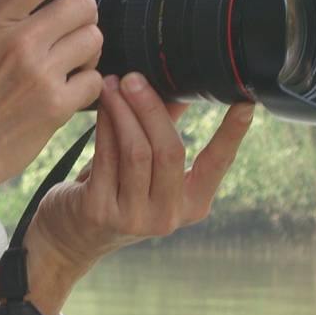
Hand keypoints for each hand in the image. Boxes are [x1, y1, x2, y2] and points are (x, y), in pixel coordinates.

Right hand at [0, 0, 103, 198]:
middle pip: (82, 3)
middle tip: (72, 23)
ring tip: (72, 57)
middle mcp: (19, 41)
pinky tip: (72, 87)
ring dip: (87, 46)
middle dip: (81, 10)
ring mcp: (41, 74)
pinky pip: (95, 80)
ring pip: (94, 39)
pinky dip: (89, 83)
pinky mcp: (57, 107)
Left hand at [21, 74, 255, 314]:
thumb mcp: (147, 167)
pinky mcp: (100, 211)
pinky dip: (106, 124)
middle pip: (170, 151)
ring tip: (114, 84)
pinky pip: (106, 156)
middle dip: (151, 108)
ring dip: (124, 111)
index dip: (232, 134)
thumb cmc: (115, 191)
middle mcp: (168, 216)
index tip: (245, 102)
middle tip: (135, 77)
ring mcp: (134, 218)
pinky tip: (103, 103)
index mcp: (191, 204)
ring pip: (136, 152)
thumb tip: (182, 84)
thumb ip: (164, 129)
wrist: (71, 237)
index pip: (218, 164)